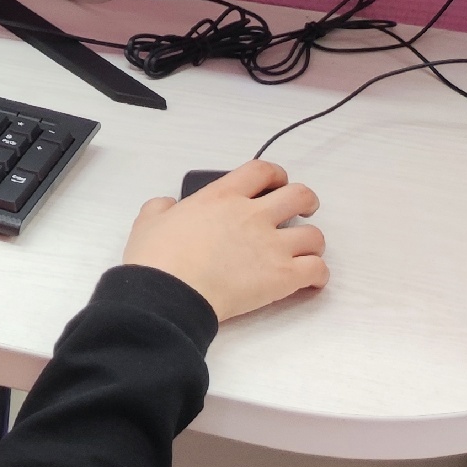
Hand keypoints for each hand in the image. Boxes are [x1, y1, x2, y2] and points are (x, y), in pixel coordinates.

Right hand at [122, 160, 328, 322]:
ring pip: (315, 236)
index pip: (261, 171)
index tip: (276, 184)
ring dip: (311, 244)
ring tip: (302, 254)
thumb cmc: (156, 260)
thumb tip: (168, 206)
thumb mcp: (148, 221)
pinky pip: (318, 270)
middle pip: (300, 195)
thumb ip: (162, 207)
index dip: (275, 175)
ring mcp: (272, 245)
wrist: (168, 294)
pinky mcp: (283, 276)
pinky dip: (317, 275)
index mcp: (221, 197)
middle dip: (306, 202)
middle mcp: (253, 215)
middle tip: (303, 212)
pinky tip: (309, 282)